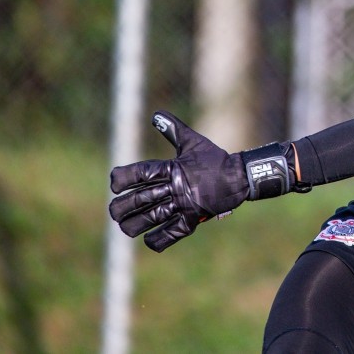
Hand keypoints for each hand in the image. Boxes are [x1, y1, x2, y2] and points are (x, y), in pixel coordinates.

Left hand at [109, 111, 249, 251]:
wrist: (239, 177)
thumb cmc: (214, 159)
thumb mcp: (193, 142)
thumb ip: (173, 130)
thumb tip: (156, 114)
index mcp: (172, 168)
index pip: (139, 174)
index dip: (122, 179)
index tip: (115, 185)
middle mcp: (175, 187)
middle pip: (138, 200)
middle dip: (121, 207)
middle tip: (115, 211)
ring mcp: (184, 205)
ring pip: (150, 219)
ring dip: (133, 225)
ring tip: (125, 226)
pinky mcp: (193, 219)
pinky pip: (171, 233)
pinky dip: (157, 239)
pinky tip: (148, 239)